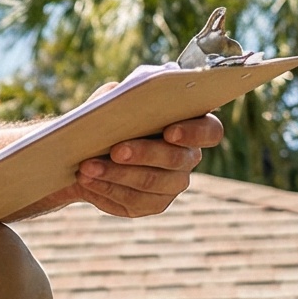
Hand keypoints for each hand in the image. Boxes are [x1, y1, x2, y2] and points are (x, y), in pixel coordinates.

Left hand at [28, 113, 223, 219]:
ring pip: (150, 183)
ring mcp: (173, 185)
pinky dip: (106, 190)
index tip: (169, 131)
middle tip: (115, 150)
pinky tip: (87, 182)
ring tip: (87, 168)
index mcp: (190, 126)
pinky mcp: (152, 204)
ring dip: (116, 175)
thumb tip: (120, 96)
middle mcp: (188, 158)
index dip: (194, 132)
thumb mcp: (116, 99)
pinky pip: (132, 201)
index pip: (210, 131)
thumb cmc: (111, 118)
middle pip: (175, 159)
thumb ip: (123, 94)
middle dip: (143, 154)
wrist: (90, 151)